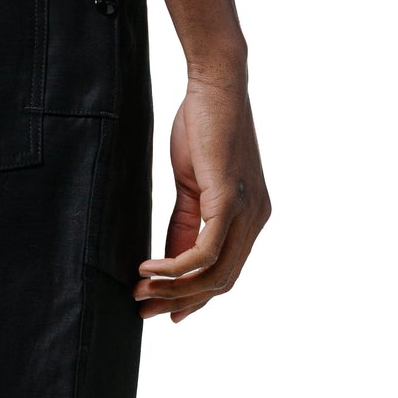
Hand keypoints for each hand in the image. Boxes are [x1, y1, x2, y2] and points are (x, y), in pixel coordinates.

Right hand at [135, 78, 269, 321]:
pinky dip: (174, 267)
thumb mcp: (191, 187)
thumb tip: (169, 264)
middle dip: (179, 302)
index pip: (225, 274)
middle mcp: (257, 219)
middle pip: (221, 282)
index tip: (162, 313)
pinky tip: (148, 270)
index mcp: (251, 218)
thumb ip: (184, 226)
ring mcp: (247, 210)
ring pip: (214, 274)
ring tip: (140, 293)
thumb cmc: (202, 128)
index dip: (193, 298)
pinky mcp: (230, 198)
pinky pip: (205, 251)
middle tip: (142, 311)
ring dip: (173, 290)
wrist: (215, 84)